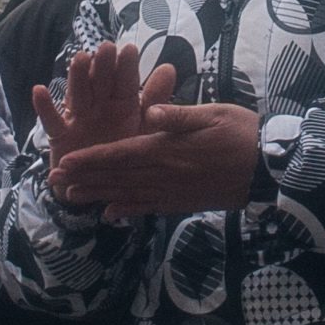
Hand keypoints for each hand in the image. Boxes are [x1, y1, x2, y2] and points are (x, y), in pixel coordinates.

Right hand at [35, 40, 170, 154]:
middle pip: (100, 83)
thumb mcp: (145, 129)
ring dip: (77, 78)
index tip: (129, 50)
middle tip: (106, 48)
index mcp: (122, 104)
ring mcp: (78, 119)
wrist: (100, 187)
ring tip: (80, 58)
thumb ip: (155, 101)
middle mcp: (99, 107)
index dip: (126, 68)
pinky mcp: (60, 135)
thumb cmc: (125, 153)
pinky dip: (45, 107)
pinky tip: (39, 90)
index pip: (125, 83)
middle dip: (103, 66)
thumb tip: (169, 68)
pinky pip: (52, 121)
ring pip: (78, 96)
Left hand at [40, 33, 260, 218]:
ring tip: (73, 198)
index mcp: (167, 150)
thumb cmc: (242, 133)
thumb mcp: (212, 114)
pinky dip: (128, 211)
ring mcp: (174, 192)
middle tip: (56, 182)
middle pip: (117, 177)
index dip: (91, 159)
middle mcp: (165, 175)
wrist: (269, 168)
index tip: (66, 162)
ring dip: (99, 196)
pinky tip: (112, 213)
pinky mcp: (184, 202)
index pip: (120, 155)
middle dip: (85, 179)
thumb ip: (177, 115)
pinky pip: (150, 208)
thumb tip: (147, 110)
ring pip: (128, 195)